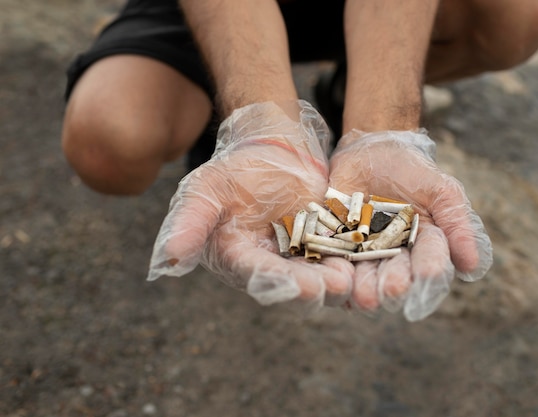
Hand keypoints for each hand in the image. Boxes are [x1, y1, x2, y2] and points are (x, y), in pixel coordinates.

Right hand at [148, 101, 353, 311]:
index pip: (255, 274)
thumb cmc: (235, 169)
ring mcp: (297, 258)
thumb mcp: (207, 189)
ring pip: (317, 275)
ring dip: (335, 282)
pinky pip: (338, 257)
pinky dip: (351, 263)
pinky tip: (367, 265)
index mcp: (237, 257)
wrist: (273, 151)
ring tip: (352, 280)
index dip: (276, 281)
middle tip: (334, 287)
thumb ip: (189, 222)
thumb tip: (168, 260)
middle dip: (312, 286)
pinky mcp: (323, 246)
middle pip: (291, 281)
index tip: (298, 287)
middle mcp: (267, 265)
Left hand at [329, 130, 492, 320]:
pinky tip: (331, 279)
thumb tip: (474, 267)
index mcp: (424, 247)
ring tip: (363, 296)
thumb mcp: (439, 189)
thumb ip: (456, 223)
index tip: (428, 274)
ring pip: (363, 279)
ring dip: (363, 289)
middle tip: (390, 289)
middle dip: (393, 284)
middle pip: (395, 277)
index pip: (430, 261)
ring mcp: (362, 256)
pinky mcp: (333, 248)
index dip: (429, 269)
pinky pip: (332, 265)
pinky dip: (332, 274)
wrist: (368, 151)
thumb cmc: (410, 170)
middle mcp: (395, 259)